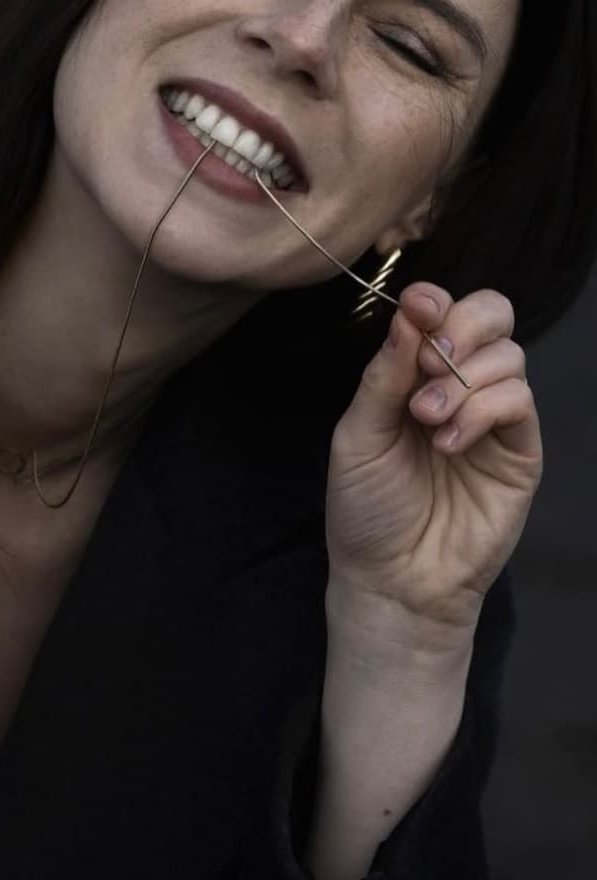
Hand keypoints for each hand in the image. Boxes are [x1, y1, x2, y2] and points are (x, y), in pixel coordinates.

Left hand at [326, 281, 541, 643]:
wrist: (392, 578)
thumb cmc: (366, 507)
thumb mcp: (359, 432)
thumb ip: (385, 374)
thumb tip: (411, 311)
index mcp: (415, 374)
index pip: (445, 311)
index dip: (437, 300)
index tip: (419, 307)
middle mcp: (460, 386)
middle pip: (493, 315)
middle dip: (462, 326)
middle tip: (430, 363)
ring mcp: (494, 418)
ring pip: (508, 356)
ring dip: (462, 380)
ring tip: (426, 420)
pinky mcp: (521, 452)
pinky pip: (519, 403)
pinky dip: (482, 410)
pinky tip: (448, 443)